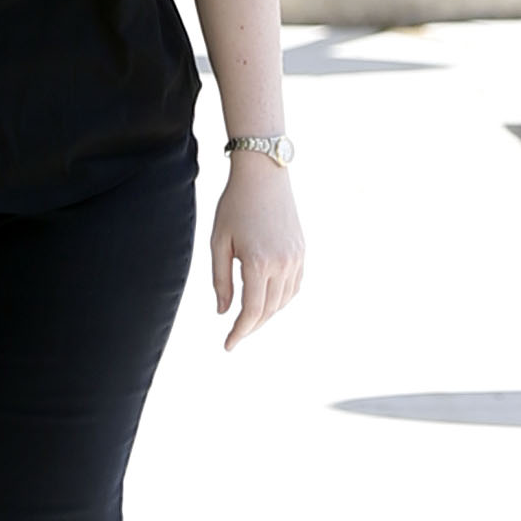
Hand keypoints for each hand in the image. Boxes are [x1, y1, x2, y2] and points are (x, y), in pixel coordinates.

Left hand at [209, 154, 304, 350]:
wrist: (264, 174)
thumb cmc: (235, 205)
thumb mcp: (219, 242)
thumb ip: (220, 280)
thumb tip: (223, 312)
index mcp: (258, 262)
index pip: (251, 312)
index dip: (239, 332)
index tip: (227, 346)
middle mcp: (282, 263)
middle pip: (268, 310)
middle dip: (251, 326)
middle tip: (235, 334)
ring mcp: (296, 258)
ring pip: (283, 301)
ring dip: (266, 314)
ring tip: (248, 317)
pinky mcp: (302, 251)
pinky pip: (294, 286)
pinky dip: (281, 299)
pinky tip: (267, 299)